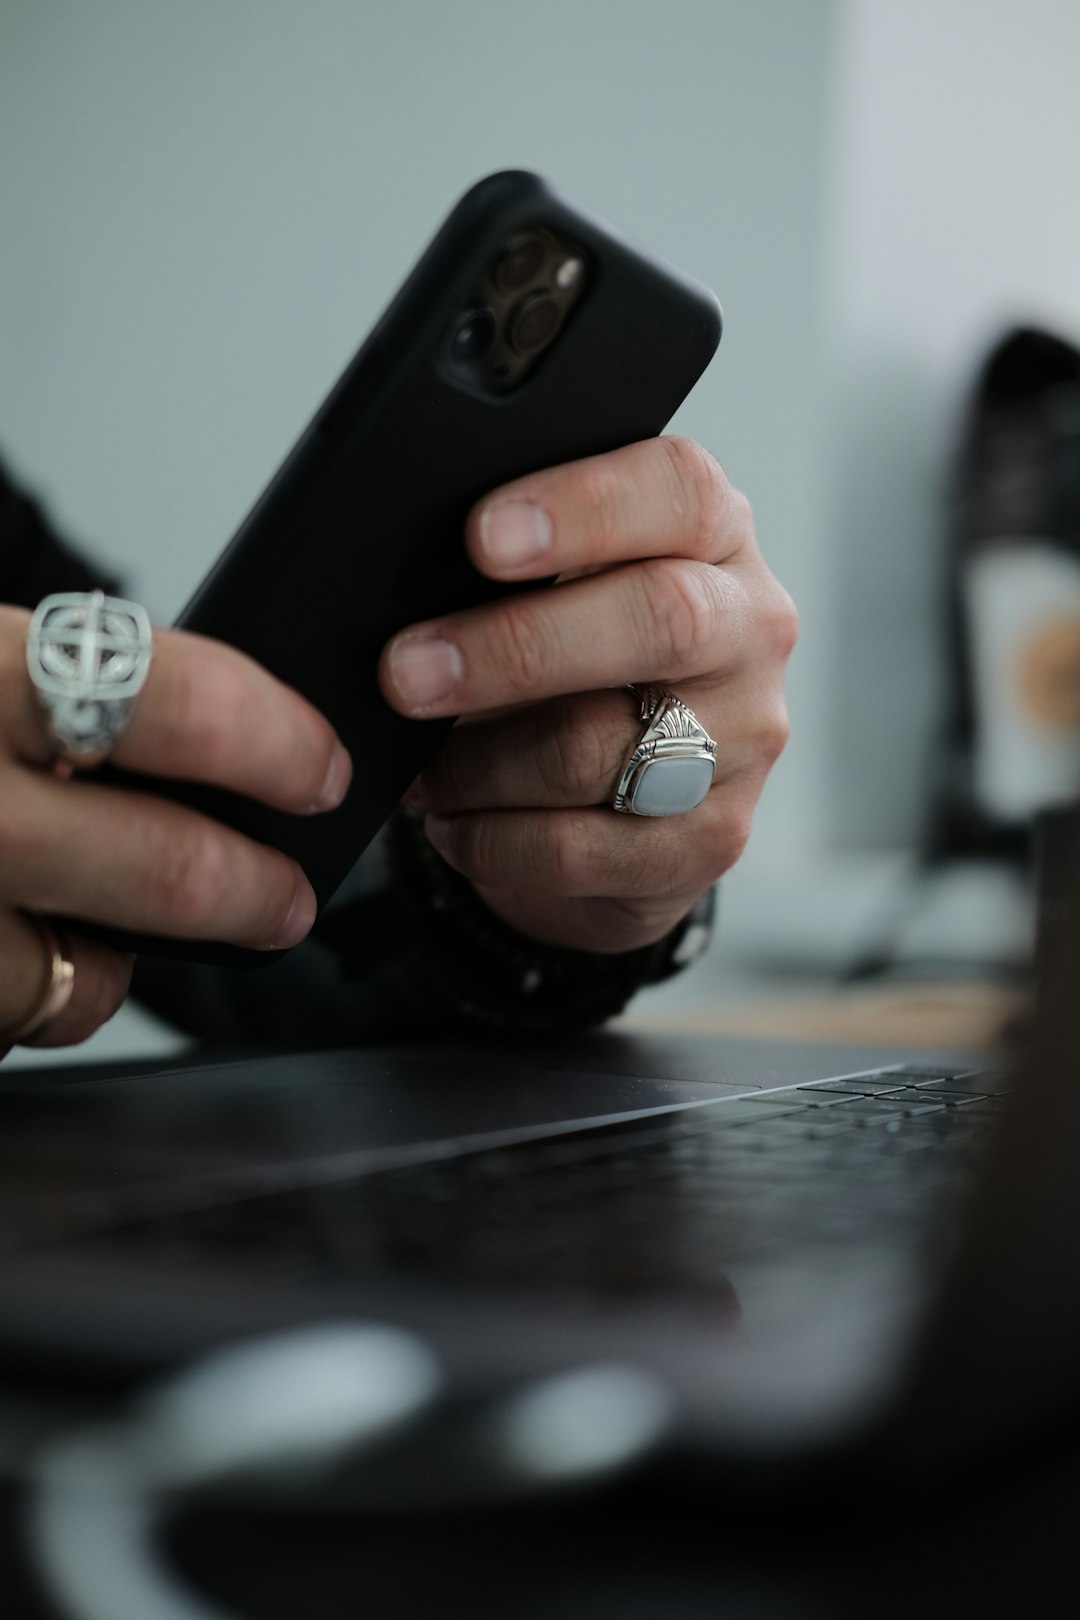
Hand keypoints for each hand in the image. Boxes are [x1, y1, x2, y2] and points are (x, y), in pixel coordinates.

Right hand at [0, 607, 350, 1053]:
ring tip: (117, 926)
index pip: (183, 704)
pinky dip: (43, 989)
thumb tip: (231, 719)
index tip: (324, 771)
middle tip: (290, 899)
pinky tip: (26, 935)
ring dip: (131, 956)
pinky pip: (26, 1013)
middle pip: (167, 867)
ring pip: (91, 973)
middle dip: (257, 890)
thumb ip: (78, 681)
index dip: (282, 746)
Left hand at [379, 436, 795, 953]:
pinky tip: (458, 822)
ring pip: (598, 749)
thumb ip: (506, 570)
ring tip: (425, 770)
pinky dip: (492, 839)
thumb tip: (401, 593)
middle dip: (515, 648)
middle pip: (660, 618)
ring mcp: (743, 740)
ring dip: (479, 764)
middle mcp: (750, 629)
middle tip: (405, 673)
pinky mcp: (715, 840)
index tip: (482, 538)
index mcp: (713, 534)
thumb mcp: (547, 591)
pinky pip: (579, 849)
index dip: (581, 509)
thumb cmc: (566, 663)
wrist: (620, 800)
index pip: (678, 489)